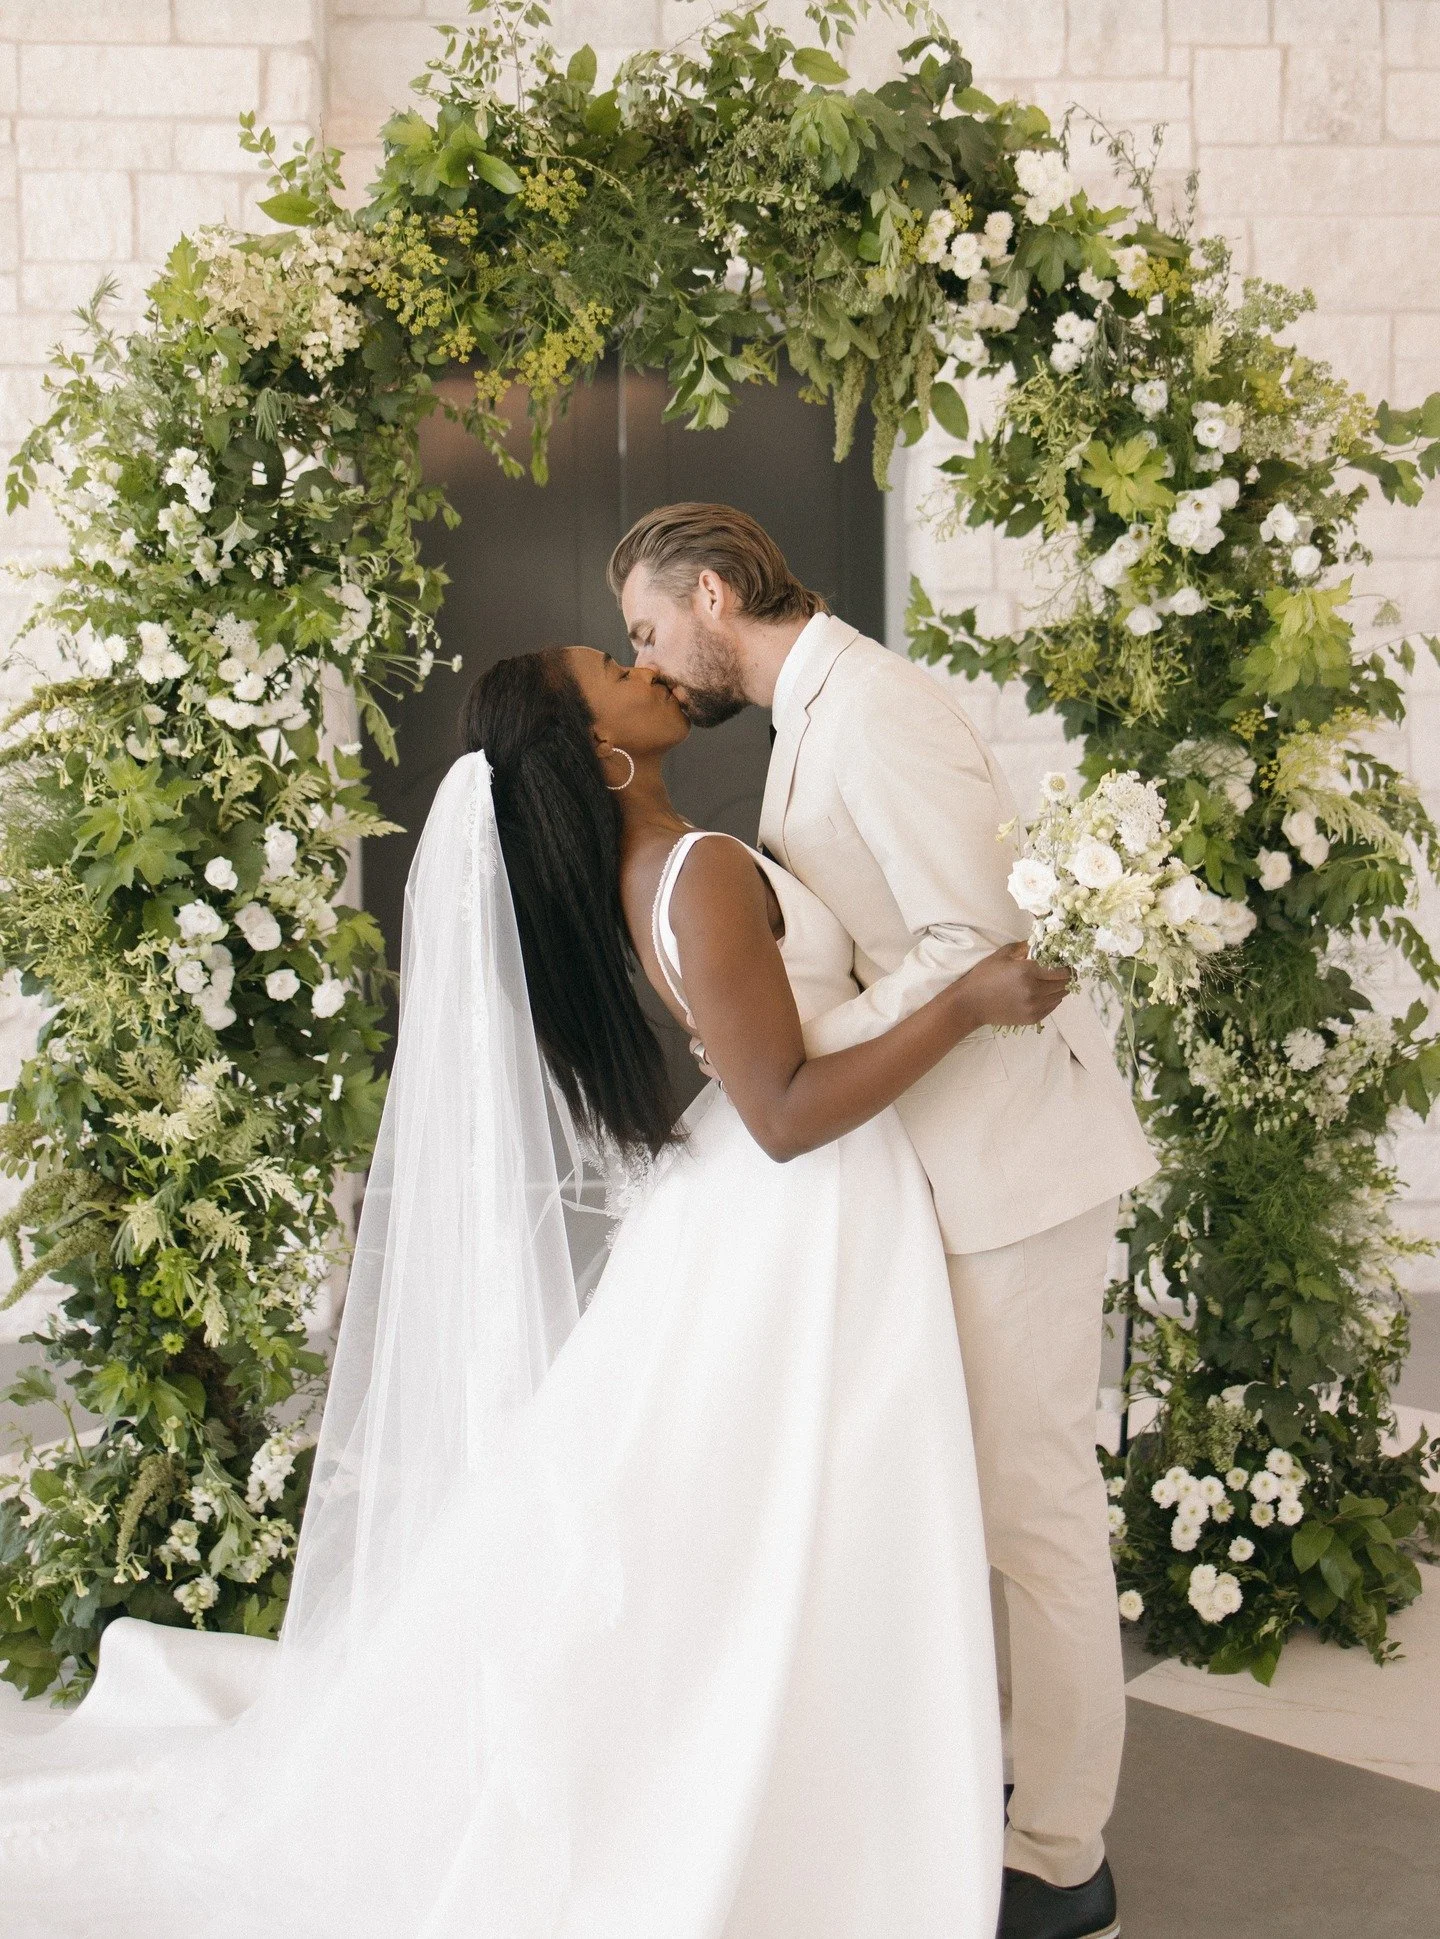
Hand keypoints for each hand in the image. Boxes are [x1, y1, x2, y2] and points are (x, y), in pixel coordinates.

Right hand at [954, 941, 1071, 1028]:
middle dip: (1066, 977)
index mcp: (1028, 972)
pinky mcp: (1032, 1018)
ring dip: (1060, 989)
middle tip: (1062, 972)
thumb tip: (1038, 943)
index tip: (1065, 963)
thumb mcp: (1001, 955)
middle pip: (1063, 984)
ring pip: (1060, 997)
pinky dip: (1052, 1000)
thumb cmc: (984, 976)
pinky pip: (1051, 1007)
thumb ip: (1022, 947)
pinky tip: (1046, 994)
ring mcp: (1034, 1006)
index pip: (1061, 971)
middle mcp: (1035, 990)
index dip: (1067, 967)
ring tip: (1054, 982)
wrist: (971, 1003)